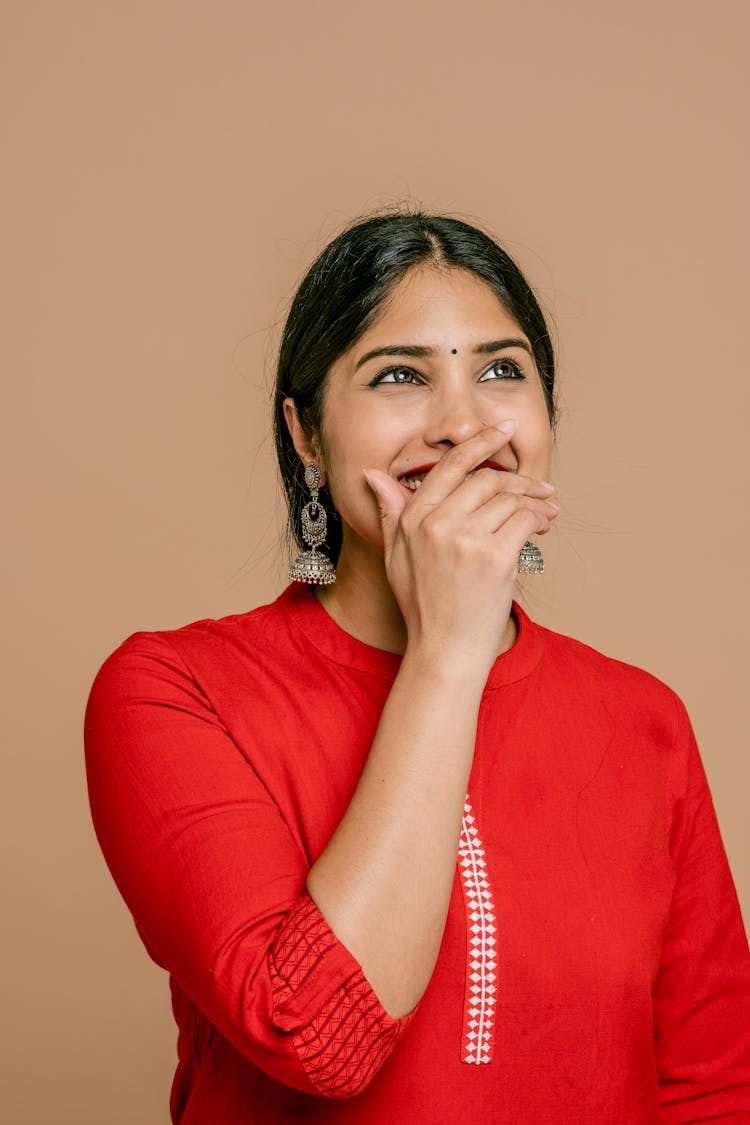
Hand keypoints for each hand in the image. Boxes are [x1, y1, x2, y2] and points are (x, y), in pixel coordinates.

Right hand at [364, 423, 557, 671]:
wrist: (445, 652)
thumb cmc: (423, 607)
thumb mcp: (395, 557)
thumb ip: (390, 513)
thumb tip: (373, 475)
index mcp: (413, 519)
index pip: (450, 466)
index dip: (481, 442)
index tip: (504, 429)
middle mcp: (436, 523)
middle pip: (486, 479)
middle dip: (517, 480)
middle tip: (538, 488)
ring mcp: (466, 539)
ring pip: (510, 498)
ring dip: (534, 502)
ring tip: (546, 513)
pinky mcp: (494, 557)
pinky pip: (524, 520)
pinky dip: (539, 520)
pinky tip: (542, 528)